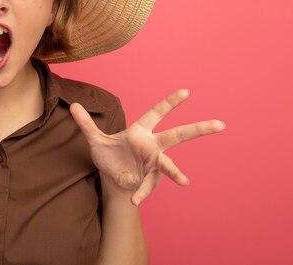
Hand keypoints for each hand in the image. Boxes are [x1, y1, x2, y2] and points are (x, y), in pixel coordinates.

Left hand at [70, 89, 223, 205]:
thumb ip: (86, 123)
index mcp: (141, 131)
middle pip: (178, 135)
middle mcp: (152, 145)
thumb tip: (72, 105)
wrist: (112, 178)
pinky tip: (133, 200)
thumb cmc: (109, 155)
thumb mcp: (95, 139)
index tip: (186, 91)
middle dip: (198, 129)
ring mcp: (153, 163)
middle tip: (220, 124)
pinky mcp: (148, 179)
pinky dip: (139, 193)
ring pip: (169, 165)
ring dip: (176, 173)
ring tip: (184, 181)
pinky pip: (146, 186)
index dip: (170, 102)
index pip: (157, 113)